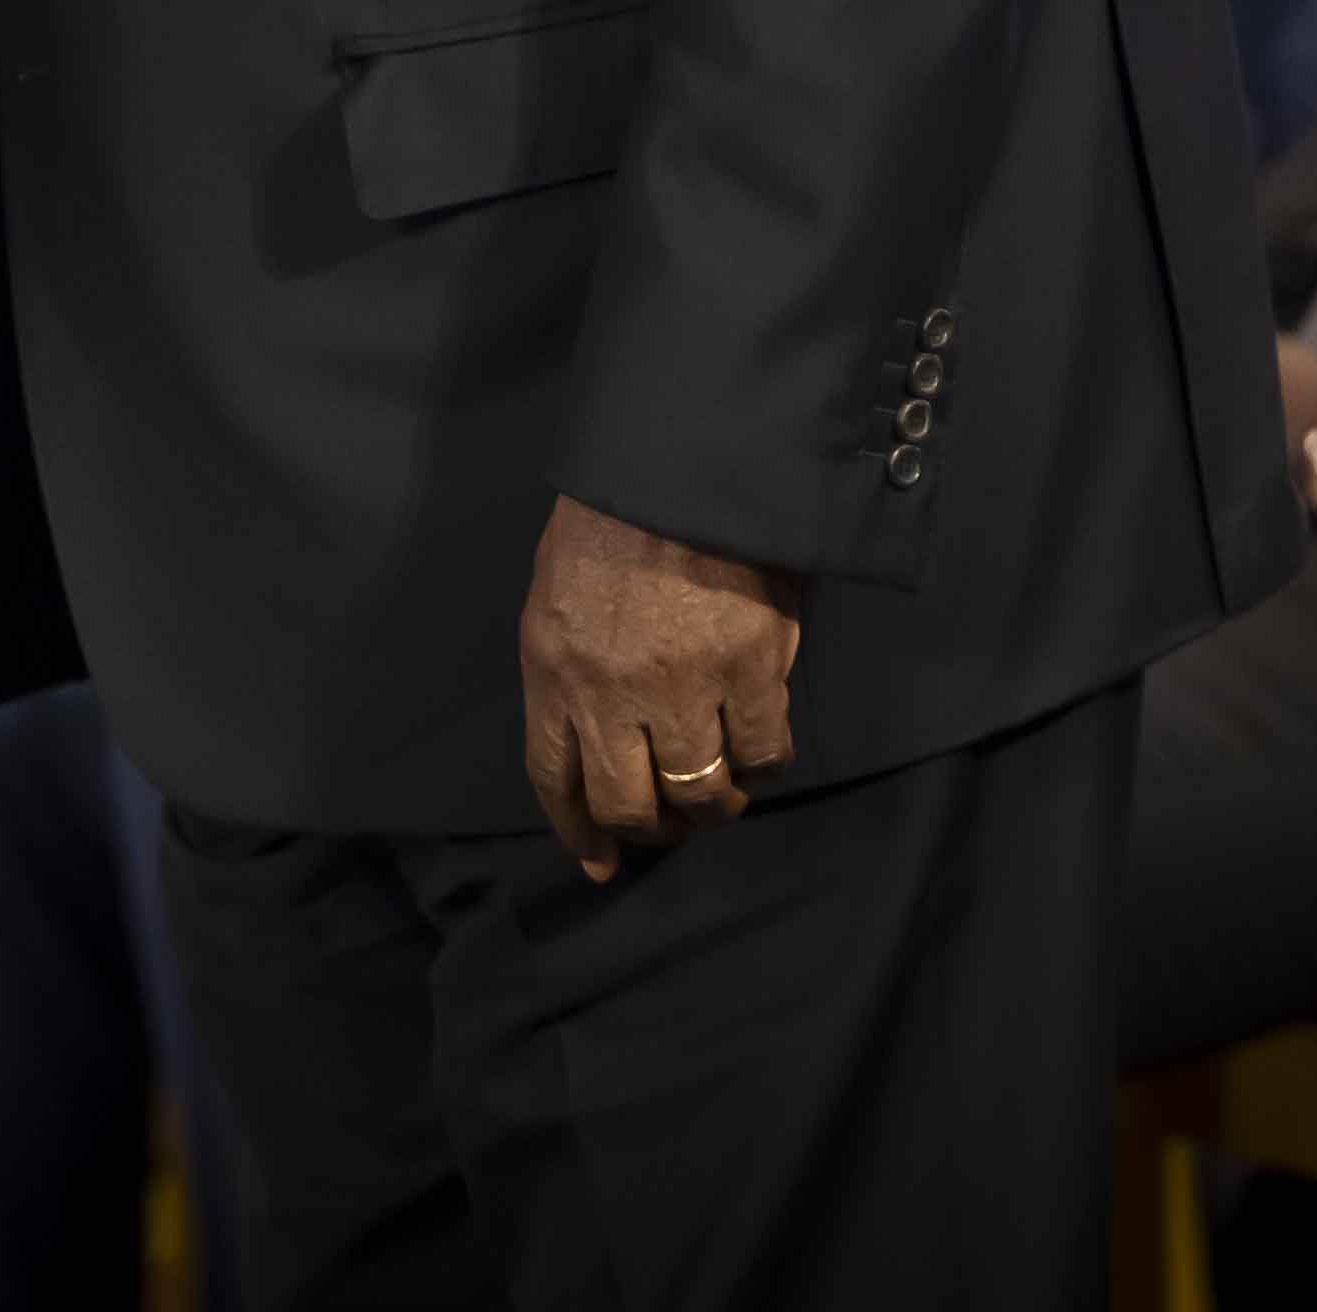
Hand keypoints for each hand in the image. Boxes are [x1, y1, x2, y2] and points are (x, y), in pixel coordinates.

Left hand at [515, 496, 800, 881]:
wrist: (685, 456)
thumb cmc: (616, 510)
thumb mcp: (559, 585)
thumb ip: (569, 663)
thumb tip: (593, 736)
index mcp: (551, 664)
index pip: (553, 777)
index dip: (576, 830)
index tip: (600, 861)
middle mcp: (608, 690)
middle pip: (628, 803)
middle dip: (652, 828)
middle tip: (676, 819)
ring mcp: (681, 685)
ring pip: (699, 791)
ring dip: (714, 804)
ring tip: (724, 788)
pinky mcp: (749, 669)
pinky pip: (762, 752)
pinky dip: (764, 764)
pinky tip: (763, 746)